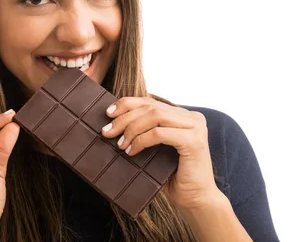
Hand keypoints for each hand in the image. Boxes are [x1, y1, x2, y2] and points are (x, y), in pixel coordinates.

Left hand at [100, 97, 222, 209]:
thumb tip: (114, 121)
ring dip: (131, 129)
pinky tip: (131, 151)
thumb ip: (146, 131)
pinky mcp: (194, 141)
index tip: (109, 113)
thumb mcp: (157, 149)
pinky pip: (159, 133)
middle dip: (125, 118)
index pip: (151, 102)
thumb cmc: (173, 176)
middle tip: (107, 131)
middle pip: (151, 107)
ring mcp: (195, 127)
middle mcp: (193, 117)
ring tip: (119, 143)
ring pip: (154, 116)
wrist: (195, 199)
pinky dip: (141, 141)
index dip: (128, 104)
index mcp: (184, 116)